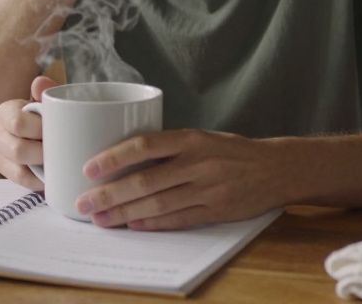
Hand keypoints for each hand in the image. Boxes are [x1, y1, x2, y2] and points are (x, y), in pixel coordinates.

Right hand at [0, 75, 59, 190]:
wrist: (52, 133)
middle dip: (42, 152)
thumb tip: (39, 82)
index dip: (38, 130)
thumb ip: (48, 92)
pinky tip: (51, 175)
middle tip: (61, 149)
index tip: (58, 131)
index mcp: (6, 112)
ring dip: (40, 166)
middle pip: (16, 149)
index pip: (17, 123)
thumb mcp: (52, 102)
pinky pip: (21, 181)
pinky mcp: (7, 173)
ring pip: (17, 168)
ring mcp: (0, 156)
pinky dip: (38, 180)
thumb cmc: (50, 116)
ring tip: (58, 161)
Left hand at [74, 129, 285, 230]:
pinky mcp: (216, 212)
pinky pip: (178, 220)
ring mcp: (208, 190)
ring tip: (101, 219)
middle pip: (145, 181)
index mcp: (191, 139)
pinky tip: (132, 225)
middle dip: (110, 194)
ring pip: (157, 204)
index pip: (145, 145)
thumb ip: (169, 147)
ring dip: (124, 214)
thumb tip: (124, 157)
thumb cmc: (233, 151)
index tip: (89, 168)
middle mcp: (198, 164)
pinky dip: (153, 224)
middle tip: (84, 203)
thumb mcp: (202, 137)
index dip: (114, 157)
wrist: (277, 168)